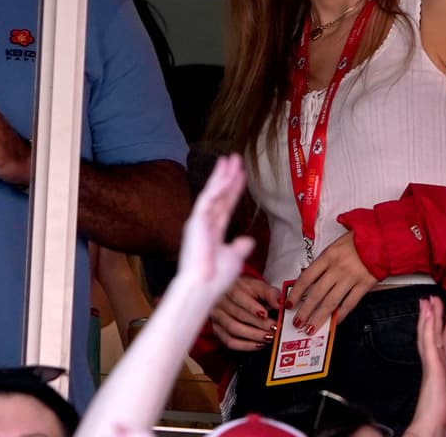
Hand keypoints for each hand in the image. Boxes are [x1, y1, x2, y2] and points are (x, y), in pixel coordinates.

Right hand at [176, 154, 255, 297]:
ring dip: (222, 175)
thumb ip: (240, 247)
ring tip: (230, 159)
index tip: (242, 175)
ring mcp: (200, 220)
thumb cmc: (216, 277)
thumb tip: (249, 240)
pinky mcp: (196, 220)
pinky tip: (224, 173)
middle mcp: (206, 223)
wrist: (203, 287)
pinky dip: (216, 185)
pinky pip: (208, 198)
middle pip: (220, 194)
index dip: (234, 189)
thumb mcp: (233, 259)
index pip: (226, 205)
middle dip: (228, 176)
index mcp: (214, 231)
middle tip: (235, 158)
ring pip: (214, 192)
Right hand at [209, 275, 281, 350]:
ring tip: (269, 337)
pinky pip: (230, 342)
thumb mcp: (259, 286)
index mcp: (231, 288)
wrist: (233, 296)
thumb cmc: (247, 291)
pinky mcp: (217, 330)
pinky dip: (245, 345)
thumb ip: (270, 293)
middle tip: (274, 328)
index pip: (238, 297)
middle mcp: (221, 302)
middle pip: (238, 315)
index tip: (265, 314)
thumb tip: (279, 303)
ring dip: (253, 336)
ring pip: (233, 329)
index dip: (252, 307)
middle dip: (258, 324)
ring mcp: (217, 317)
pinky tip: (258, 344)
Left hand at [289, 232, 377, 333]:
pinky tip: (333, 322)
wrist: (382, 238)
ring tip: (311, 328)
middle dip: (305, 311)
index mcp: (328, 256)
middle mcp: (337, 268)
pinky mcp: (364, 285)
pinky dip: (340, 315)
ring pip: (331, 302)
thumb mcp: (335, 245)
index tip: (289, 303)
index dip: (296, 293)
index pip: (306, 278)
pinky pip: (350, 303)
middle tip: (297, 322)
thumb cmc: (358, 240)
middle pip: (316, 293)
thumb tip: (308, 277)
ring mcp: (351, 278)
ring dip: (319, 317)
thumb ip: (323, 262)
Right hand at [404, 297, 445, 436]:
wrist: (431, 433)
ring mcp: (433, 366)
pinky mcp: (432, 367)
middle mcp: (437, 367)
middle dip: (437, 318)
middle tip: (435, 300)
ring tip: (429, 299)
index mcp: (443, 374)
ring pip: (431, 335)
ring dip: (430, 316)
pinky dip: (427, 327)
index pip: (443, 347)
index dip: (444, 330)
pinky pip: (429, 342)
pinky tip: (427, 313)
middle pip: (437, 337)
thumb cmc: (442, 422)